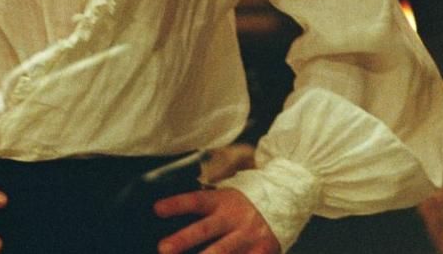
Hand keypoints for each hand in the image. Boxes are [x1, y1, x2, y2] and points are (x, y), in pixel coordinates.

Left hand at [154, 188, 279, 253]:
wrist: (286, 199)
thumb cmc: (245, 201)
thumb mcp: (226, 195)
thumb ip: (206, 204)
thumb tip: (169, 210)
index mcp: (223, 200)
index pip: (196, 200)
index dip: (176, 204)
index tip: (157, 209)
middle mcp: (234, 217)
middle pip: (205, 229)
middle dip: (183, 239)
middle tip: (163, 248)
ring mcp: (248, 236)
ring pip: (224, 251)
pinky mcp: (262, 251)